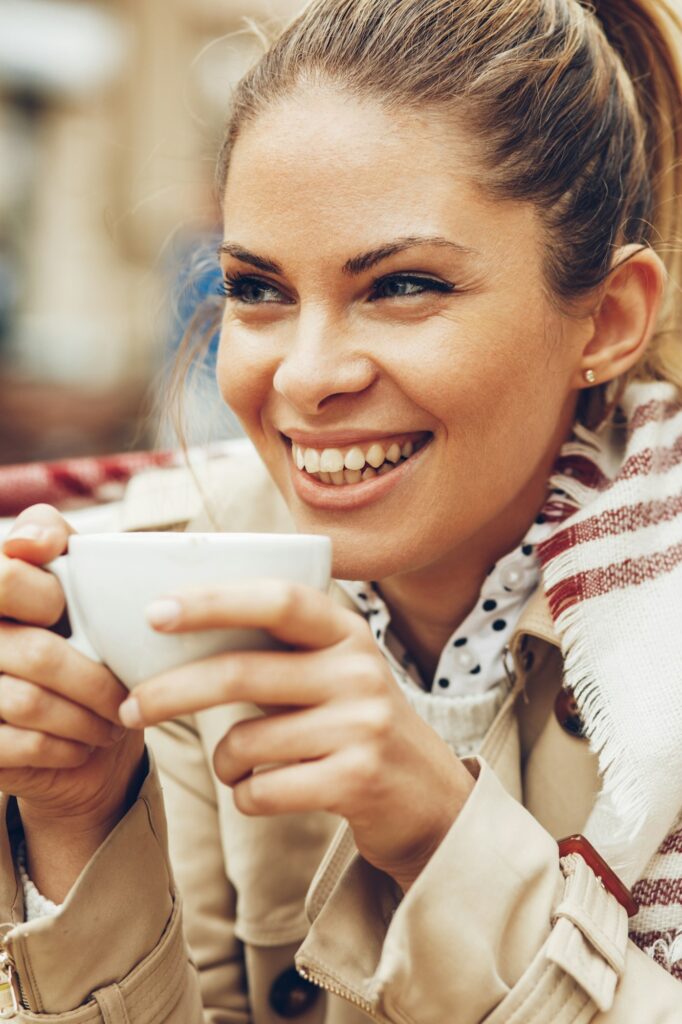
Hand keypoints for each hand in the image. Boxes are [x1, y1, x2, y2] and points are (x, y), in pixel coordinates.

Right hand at [0, 505, 144, 834]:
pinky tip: (82, 745)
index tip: (71, 611)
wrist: (74, 719)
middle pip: (38, 654)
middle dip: (94, 680)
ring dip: (87, 718)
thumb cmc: (77, 632)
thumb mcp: (72, 573)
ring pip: (32, 703)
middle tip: (122, 693)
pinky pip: (24, 745)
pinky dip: (67, 747)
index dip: (49, 597)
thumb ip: (51, 536)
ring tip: (112, 721)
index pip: (10, 580)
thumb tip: (30, 542)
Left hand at [120, 579, 474, 890]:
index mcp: (346, 632)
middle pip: (241, 672)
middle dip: (171, 691)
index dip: (213, 601)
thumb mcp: (332, 673)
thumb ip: (277, 650)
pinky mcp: (357, 780)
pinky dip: (246, 795)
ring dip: (223, 761)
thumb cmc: (356, 726)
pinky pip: (262, 790)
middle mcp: (358, 670)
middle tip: (129, 707)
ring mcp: (362, 725)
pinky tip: (263, 790)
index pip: (276, 599)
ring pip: (246, 741)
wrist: (429, 800)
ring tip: (237, 765)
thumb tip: (177, 631)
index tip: (154, 611)